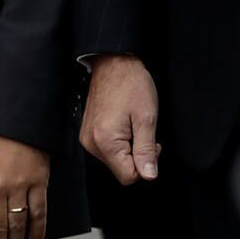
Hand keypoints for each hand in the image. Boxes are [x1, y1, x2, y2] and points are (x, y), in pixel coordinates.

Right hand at [81, 53, 159, 184]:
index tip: (152, 143)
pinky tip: (124, 122)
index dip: (146, 164)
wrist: (113, 62)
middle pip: (120, 169)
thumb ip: (146, 150)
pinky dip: (119, 141)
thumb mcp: (147, 117)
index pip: (128, 176)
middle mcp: (91, 144)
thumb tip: (149, 176)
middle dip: (137, 155)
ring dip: (128, 147)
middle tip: (144, 130)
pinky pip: (107, 149)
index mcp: (105, 142)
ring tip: (133, 123)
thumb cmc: (131, 84)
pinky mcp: (87, 133)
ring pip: (115, 160)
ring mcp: (87, 138)